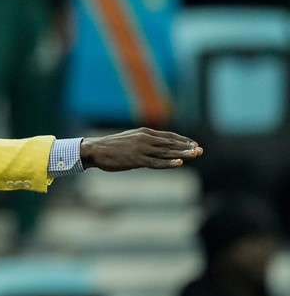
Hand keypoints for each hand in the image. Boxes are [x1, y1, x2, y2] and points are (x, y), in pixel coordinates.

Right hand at [80, 128, 202, 171]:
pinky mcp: (136, 160)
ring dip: (182, 154)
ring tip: (195, 155)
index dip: (183, 140)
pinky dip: (168, 163)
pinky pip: (156, 162)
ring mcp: (141, 149)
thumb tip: (155, 147)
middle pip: (170, 143)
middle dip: (186, 147)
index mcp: (144, 132)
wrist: (95, 150)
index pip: (168, 136)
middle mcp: (145, 139)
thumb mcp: (129, 139)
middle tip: (200, 150)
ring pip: (166, 152)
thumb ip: (144, 142)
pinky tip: (179, 163)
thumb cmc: (111, 146)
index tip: (194, 144)